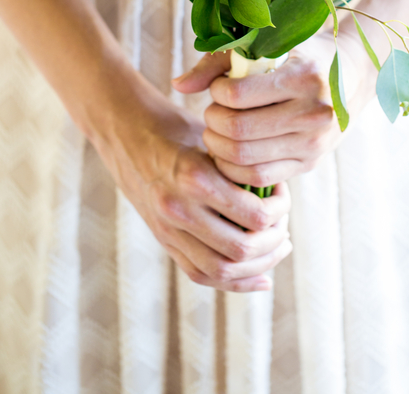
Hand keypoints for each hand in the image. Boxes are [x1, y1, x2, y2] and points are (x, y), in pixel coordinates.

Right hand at [91, 77, 291, 291]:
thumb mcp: (210, 137)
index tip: (283, 195)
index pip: (254, 214)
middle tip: (284, 226)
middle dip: (273, 242)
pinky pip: (201, 274)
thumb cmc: (175, 126)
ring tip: (277, 248)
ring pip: (222, 270)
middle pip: (241, 248)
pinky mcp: (163, 240)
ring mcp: (167, 229)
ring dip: (258, 265)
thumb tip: (279, 192)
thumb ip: (238, 166)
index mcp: (195, 176)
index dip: (280, 210)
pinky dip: (235, 281)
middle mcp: (178, 208)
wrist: (124, 133)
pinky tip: (261, 277)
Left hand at [173, 30, 372, 187]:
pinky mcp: (310, 162)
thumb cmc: (298, 53)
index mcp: (304, 76)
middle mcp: (314, 113)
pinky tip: (230, 149)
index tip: (219, 87)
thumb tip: (178, 85)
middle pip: (238, 132)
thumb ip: (218, 62)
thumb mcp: (265, 45)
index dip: (216, 92)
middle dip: (213, 123)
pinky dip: (234, 167)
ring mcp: (314, 143)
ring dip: (219, 147)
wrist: (352, 73)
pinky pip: (260, 177)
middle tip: (213, 112)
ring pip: (246, 160)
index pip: (237, 95)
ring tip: (218, 130)